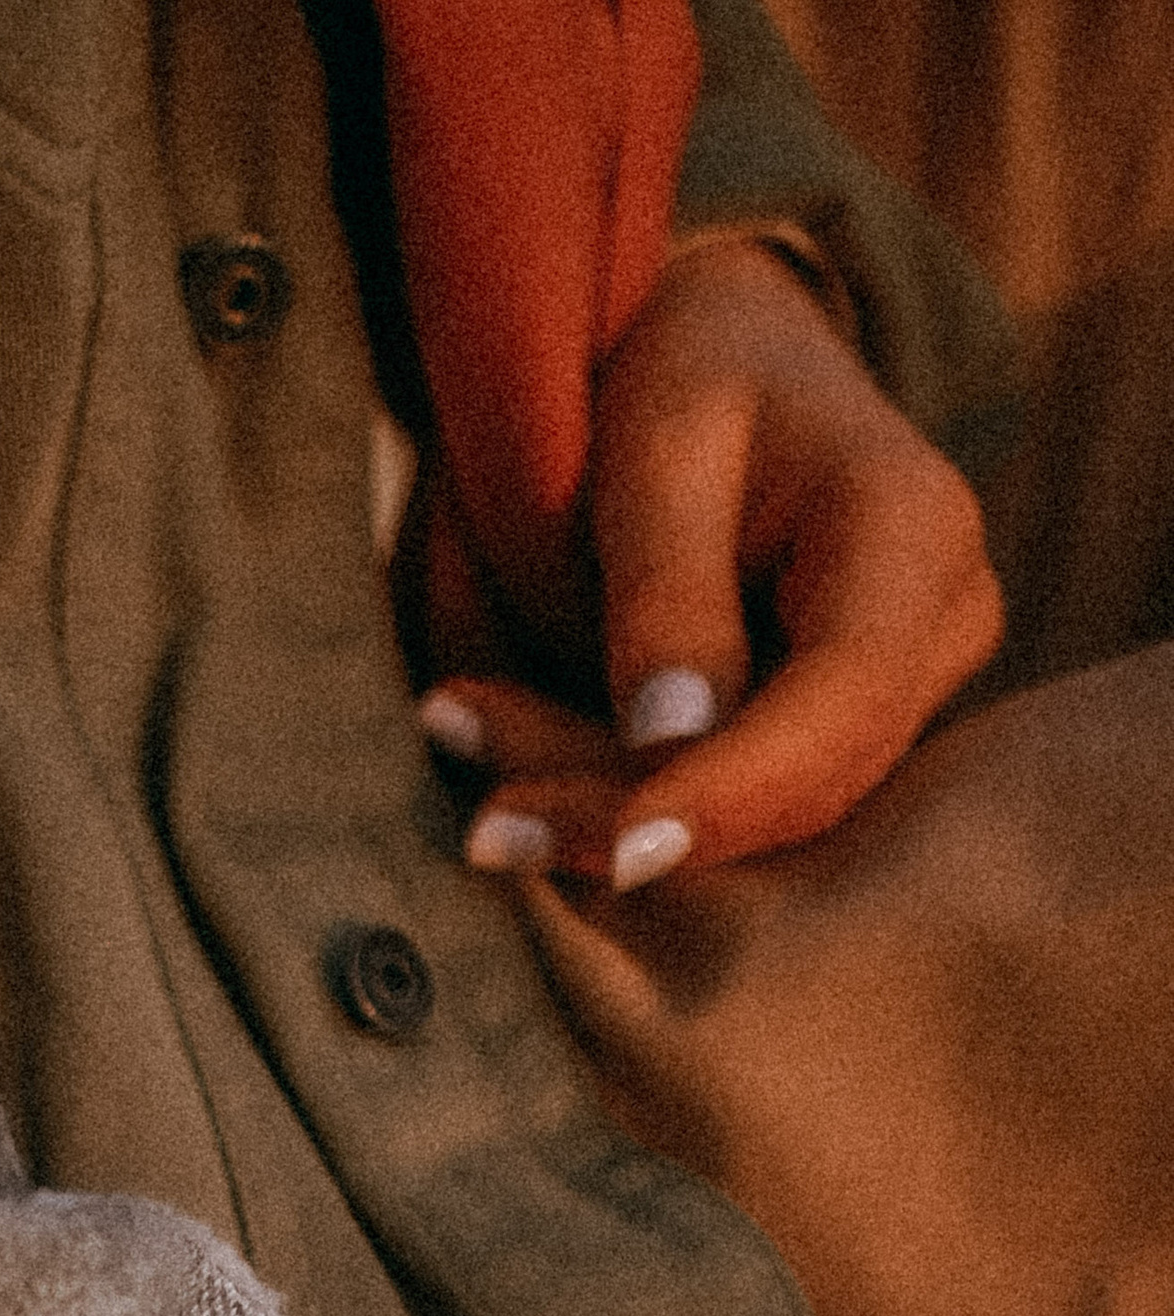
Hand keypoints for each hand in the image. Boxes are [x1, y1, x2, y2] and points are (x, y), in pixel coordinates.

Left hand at [425, 236, 1002, 888]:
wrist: (729, 356)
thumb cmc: (692, 371)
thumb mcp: (661, 444)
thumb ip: (667, 590)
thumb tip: (669, 745)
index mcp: (916, 535)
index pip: (843, 704)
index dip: (734, 796)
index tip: (620, 855)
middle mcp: (940, 628)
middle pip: (799, 784)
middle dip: (637, 816)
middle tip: (484, 825)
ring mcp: (904, 692)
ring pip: (760, 817)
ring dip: (609, 819)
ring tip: (477, 785)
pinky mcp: (839, 733)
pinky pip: (735, 806)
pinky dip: (622, 804)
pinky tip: (524, 790)